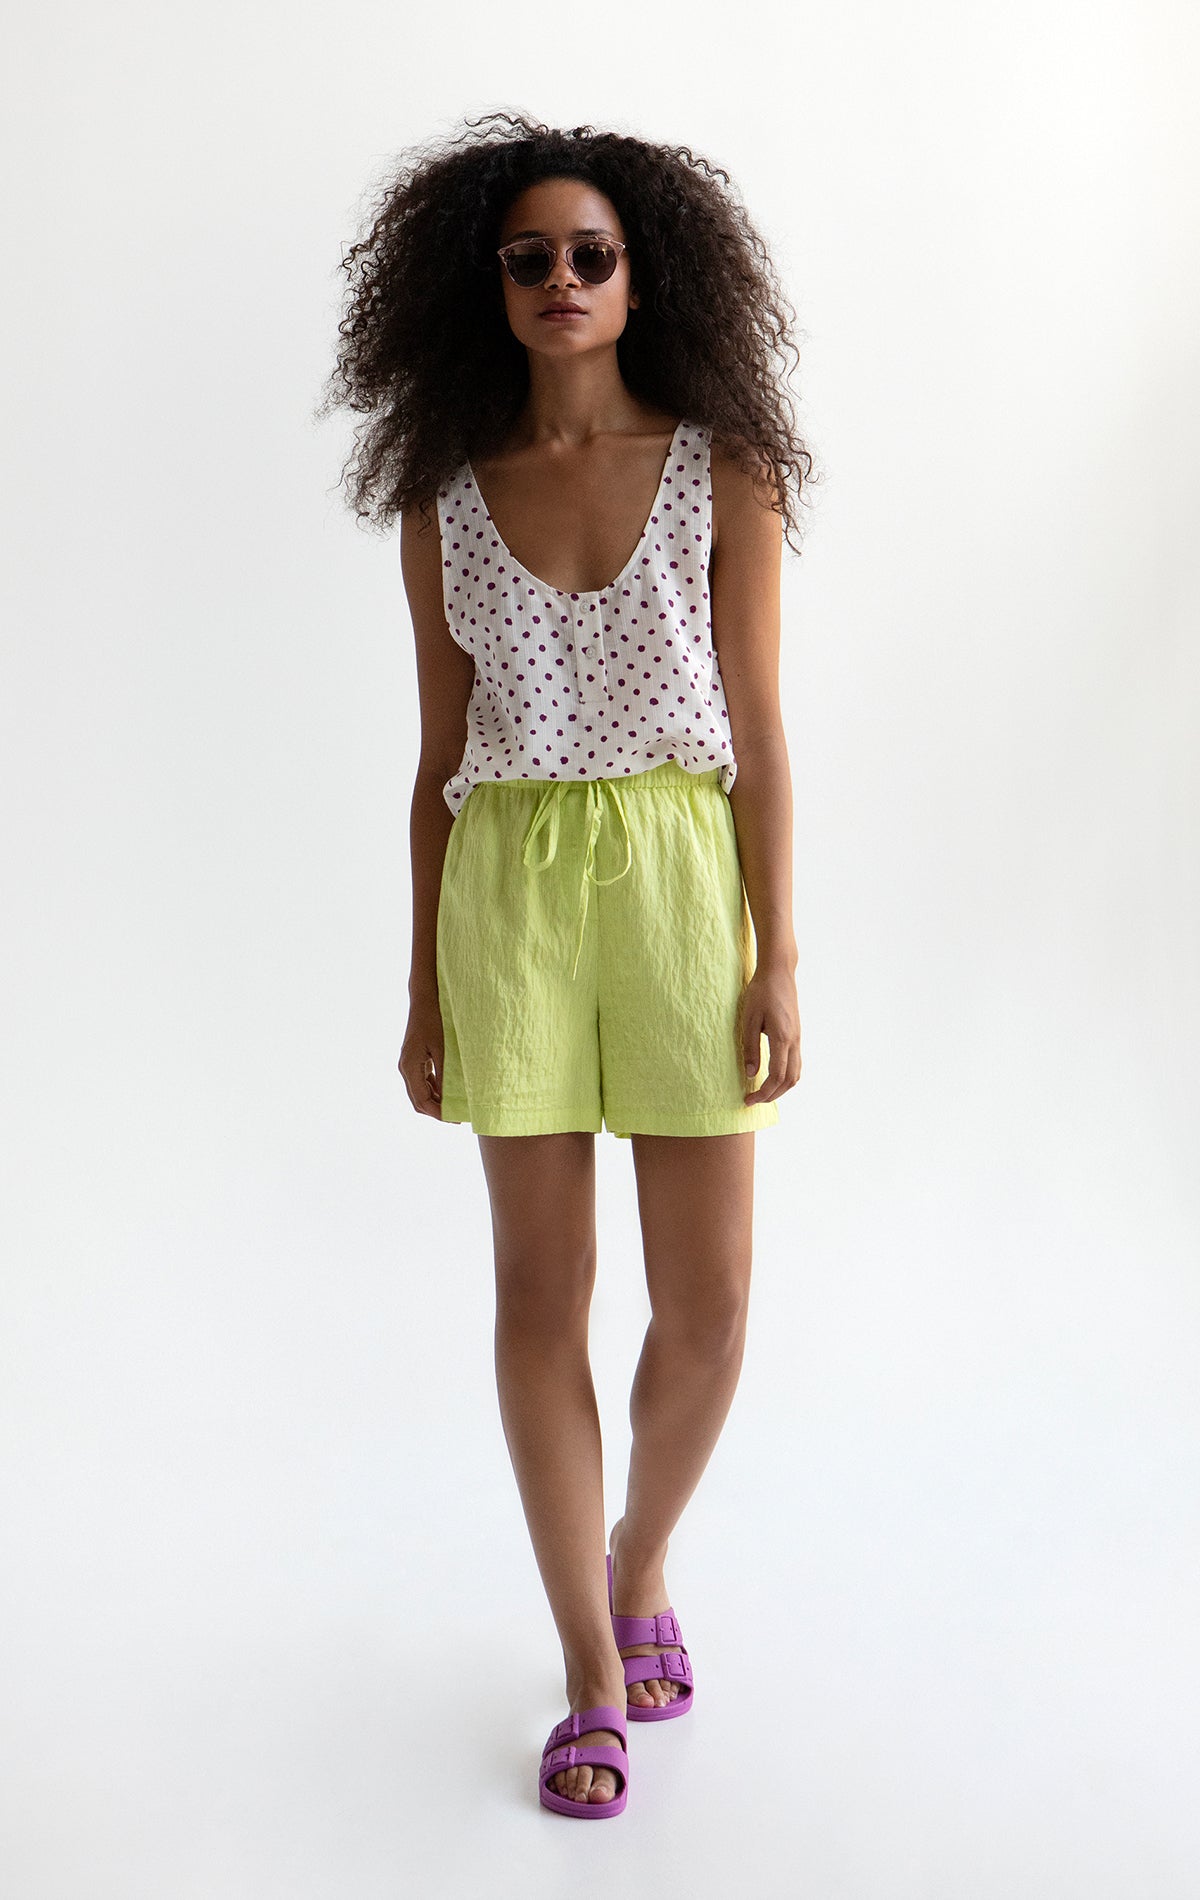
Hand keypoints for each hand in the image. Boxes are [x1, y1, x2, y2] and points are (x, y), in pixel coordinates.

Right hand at [398, 998, 445, 1118]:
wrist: (425, 998)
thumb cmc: (435, 1019)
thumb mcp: (443, 1048)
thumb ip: (444, 1074)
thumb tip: (449, 1098)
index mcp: (410, 1066)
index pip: (422, 1100)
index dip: (438, 1113)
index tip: (455, 1119)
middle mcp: (405, 1068)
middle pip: (418, 1100)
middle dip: (437, 1111)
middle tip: (458, 1117)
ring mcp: (409, 1064)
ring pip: (420, 1093)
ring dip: (436, 1102)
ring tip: (456, 1107)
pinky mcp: (415, 1059)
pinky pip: (423, 1082)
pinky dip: (434, 1091)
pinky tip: (450, 1093)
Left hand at [739, 964, 800, 1105]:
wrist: (779, 972)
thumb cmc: (761, 992)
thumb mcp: (749, 1019)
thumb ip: (751, 1048)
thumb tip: (751, 1074)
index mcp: (782, 1038)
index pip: (776, 1076)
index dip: (763, 1093)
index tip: (748, 1100)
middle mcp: (794, 1041)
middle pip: (790, 1080)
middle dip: (772, 1095)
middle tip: (753, 1100)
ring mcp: (798, 1038)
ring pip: (796, 1074)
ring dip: (781, 1088)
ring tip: (762, 1092)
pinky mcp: (797, 1034)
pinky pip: (796, 1063)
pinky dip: (786, 1077)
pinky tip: (772, 1077)